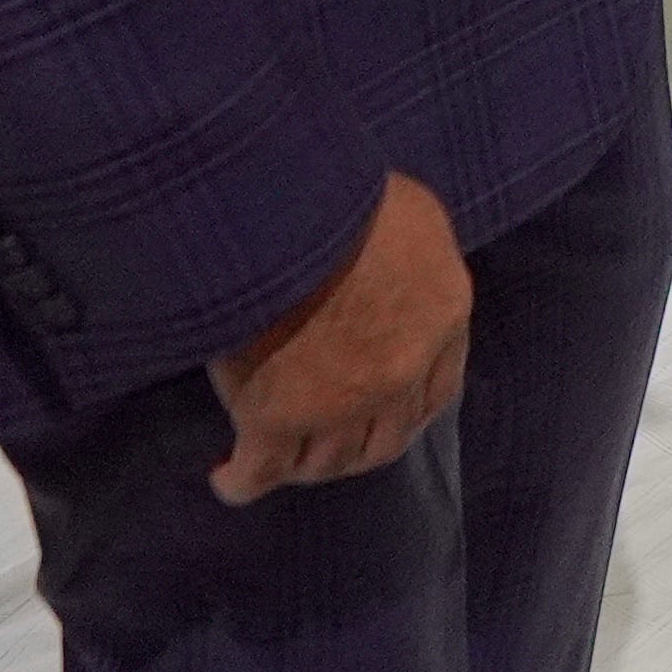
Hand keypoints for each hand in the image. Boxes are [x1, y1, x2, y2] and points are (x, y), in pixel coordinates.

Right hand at [209, 170, 472, 504]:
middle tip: (325, 441)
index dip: (407, 407)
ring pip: (328, 462)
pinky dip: (242, 481)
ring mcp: (343, 404)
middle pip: (383, 439)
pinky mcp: (278, 418)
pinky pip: (260, 470)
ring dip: (305, 464)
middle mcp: (403, 372)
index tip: (383, 410)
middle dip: (355, 446)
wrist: (284, 204)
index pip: (437, 389)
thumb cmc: (345, 190)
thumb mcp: (412, 213)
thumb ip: (412, 257)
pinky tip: (228, 477)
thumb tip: (396, 271)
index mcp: (443, 316)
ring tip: (279, 457)